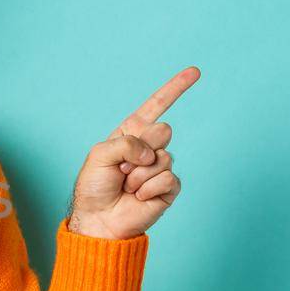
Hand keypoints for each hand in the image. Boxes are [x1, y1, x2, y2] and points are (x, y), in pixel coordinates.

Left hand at [67, 66, 199, 239]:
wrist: (99, 219)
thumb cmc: (94, 187)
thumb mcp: (99, 154)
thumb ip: (125, 142)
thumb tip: (152, 152)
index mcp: (131, 133)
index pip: (156, 106)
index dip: (175, 88)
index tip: (195, 71)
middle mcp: (148, 147)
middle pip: (163, 130)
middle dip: (140, 148)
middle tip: (122, 168)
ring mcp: (160, 167)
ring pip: (164, 157)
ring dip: (139, 174)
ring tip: (127, 186)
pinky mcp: (169, 188)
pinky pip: (168, 178)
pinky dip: (149, 188)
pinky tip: (139, 197)